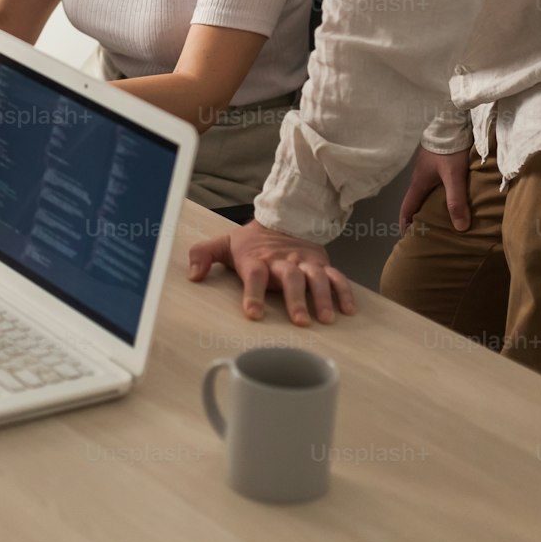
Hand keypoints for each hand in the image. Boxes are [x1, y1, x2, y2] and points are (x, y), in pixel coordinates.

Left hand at [188, 219, 354, 325]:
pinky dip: (344, 292)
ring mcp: (305, 263)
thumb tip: (192, 274)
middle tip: (300, 321)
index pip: (254, 275)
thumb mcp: (225, 245)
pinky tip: (348, 310)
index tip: (253, 314)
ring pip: (316, 278)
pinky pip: (337, 277)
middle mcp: (283, 261)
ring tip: (327, 319)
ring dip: (323, 297)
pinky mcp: (322, 264)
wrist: (283, 220)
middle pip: (290, 278)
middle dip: (295, 299)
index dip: (253, 294)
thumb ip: (204, 255)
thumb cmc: (252, 242)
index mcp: (258, 259)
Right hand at [399, 146, 470, 232]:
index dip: (406, 224)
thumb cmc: (448, 149)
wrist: (450, 120)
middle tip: (425, 233)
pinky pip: (434, 183)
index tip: (407, 239)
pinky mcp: (436, 162)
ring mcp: (427, 168)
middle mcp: (419, 177)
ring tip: (439, 218)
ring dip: (428, 206)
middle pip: (416, 201)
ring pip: (425, 192)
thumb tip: (460, 229)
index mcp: (418, 182)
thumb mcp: (454, 175)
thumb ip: (456, 200)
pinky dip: (437, 195)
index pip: (407, 208)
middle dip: (418, 218)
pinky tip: (448, 197)